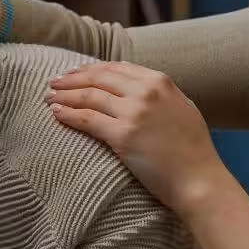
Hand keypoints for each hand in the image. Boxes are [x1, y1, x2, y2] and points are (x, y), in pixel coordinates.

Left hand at [46, 62, 235, 219]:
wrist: (199, 180)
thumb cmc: (193, 151)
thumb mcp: (182, 108)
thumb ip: (160, 95)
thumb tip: (136, 89)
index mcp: (160, 81)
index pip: (117, 68)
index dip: (92, 69)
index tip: (76, 73)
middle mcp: (146, 91)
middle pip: (99, 77)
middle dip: (73, 78)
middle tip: (54, 82)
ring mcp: (134, 112)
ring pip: (89, 96)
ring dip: (64, 95)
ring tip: (49, 97)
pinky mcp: (123, 135)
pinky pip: (87, 119)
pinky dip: (68, 114)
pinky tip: (56, 113)